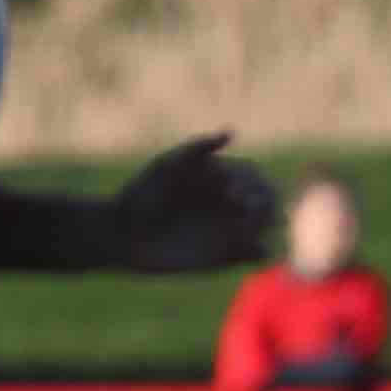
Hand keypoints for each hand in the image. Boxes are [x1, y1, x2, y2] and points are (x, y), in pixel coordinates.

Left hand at [108, 133, 277, 271]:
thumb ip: (197, 149)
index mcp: (222, 177)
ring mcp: (231, 229)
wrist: (122, 234)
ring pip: (266, 226)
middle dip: (266, 204)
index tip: (233, 194)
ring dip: (265, 226)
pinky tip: (253, 250)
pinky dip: (262, 252)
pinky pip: (256, 254)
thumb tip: (231, 133)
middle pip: (268, 200)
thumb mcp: (166, 165)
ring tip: (247, 232)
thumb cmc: (141, 194)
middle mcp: (232, 202)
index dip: (254, 183)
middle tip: (249, 212)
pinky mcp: (227, 256)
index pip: (256, 177)